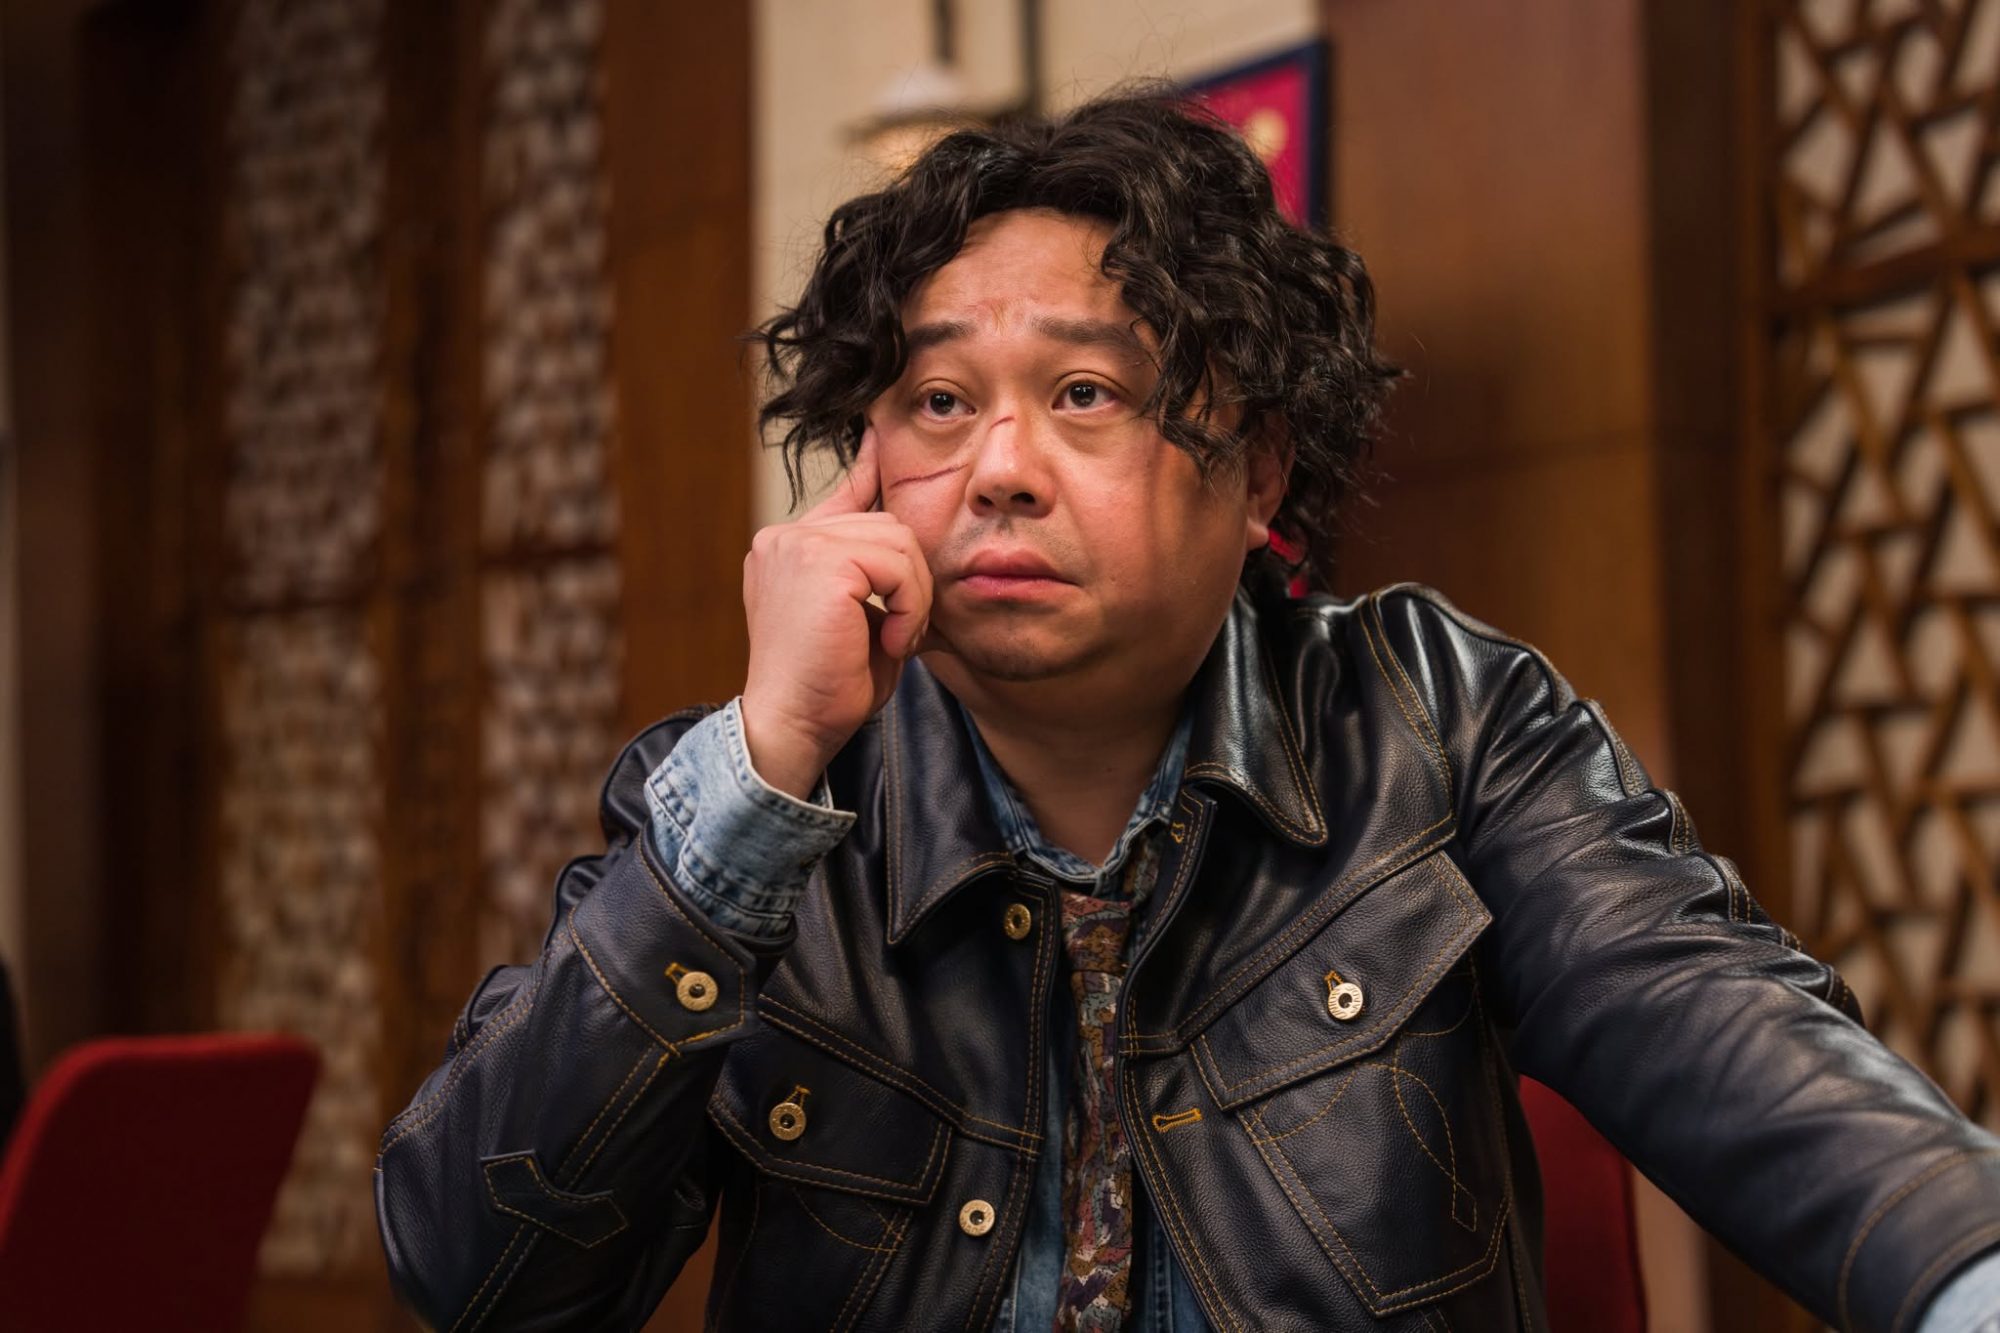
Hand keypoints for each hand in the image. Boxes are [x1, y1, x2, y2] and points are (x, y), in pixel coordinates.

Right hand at [739, 426, 932, 797]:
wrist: (792, 726)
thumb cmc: (828, 688)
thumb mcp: (862, 620)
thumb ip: (879, 578)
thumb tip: (909, 540)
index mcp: (789, 549)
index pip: (844, 493)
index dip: (872, 465)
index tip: (882, 433)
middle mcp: (786, 538)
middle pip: (889, 523)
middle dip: (913, 579)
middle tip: (904, 631)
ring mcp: (798, 544)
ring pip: (899, 540)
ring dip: (914, 595)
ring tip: (896, 639)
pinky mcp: (818, 561)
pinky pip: (897, 564)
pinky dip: (909, 605)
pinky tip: (891, 639)